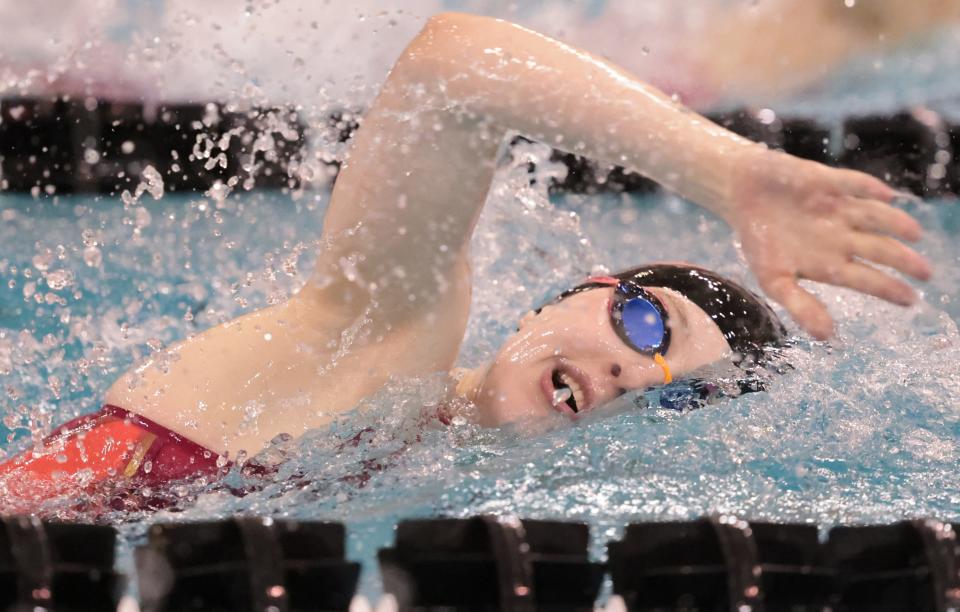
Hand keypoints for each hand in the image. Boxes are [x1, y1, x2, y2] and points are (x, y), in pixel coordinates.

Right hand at [723, 148, 930, 339]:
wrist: (741, 196)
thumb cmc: (760, 241)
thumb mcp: (772, 280)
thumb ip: (799, 306)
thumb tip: (826, 336)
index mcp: (830, 263)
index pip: (866, 279)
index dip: (888, 289)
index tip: (910, 300)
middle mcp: (842, 236)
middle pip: (879, 248)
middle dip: (902, 260)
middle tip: (925, 273)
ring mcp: (837, 208)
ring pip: (873, 216)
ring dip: (894, 223)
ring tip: (914, 234)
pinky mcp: (826, 182)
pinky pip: (851, 184)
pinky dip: (867, 189)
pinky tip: (885, 196)